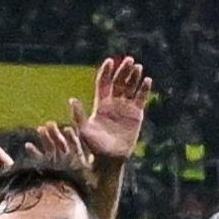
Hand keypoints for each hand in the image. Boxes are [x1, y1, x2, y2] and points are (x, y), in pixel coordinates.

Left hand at [78, 54, 154, 169]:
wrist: (111, 158)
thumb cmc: (95, 146)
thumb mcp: (84, 130)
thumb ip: (79, 115)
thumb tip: (72, 99)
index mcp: (100, 104)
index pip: (104, 83)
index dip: (106, 72)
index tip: (110, 61)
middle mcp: (113, 103)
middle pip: (119, 82)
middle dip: (123, 70)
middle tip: (129, 60)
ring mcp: (125, 108)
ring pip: (130, 88)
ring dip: (134, 76)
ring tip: (138, 66)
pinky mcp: (136, 114)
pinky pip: (141, 99)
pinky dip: (144, 89)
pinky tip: (147, 80)